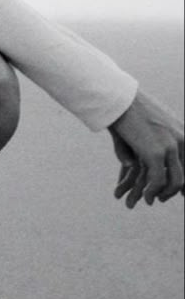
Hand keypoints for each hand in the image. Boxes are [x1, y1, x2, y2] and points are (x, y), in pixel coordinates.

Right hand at [109, 89, 183, 207]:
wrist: (119, 100)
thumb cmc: (132, 108)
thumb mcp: (154, 122)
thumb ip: (160, 138)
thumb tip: (155, 153)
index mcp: (184, 131)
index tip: (182, 191)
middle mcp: (182, 139)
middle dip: (179, 189)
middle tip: (166, 196)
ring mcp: (170, 147)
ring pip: (177, 182)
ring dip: (166, 194)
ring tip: (155, 199)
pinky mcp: (155, 153)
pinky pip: (158, 181)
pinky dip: (152, 193)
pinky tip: (146, 197)